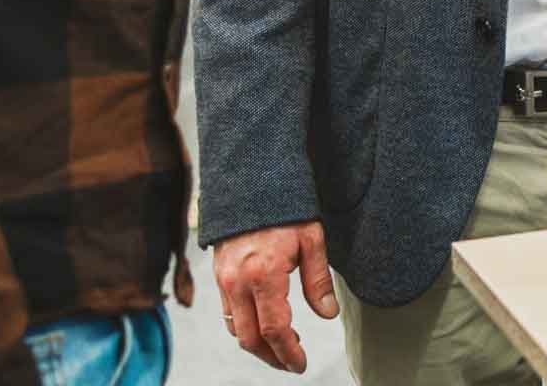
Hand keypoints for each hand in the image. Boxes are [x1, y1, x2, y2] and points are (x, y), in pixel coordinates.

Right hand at [216, 221, 337, 372]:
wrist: (250, 181)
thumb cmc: (286, 208)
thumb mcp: (312, 239)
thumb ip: (318, 281)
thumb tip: (328, 314)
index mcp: (264, 274)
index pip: (274, 330)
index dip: (288, 353)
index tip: (300, 365)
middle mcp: (238, 281)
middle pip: (250, 338)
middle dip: (271, 357)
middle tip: (292, 362)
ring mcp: (224, 279)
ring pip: (236, 328)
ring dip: (257, 344)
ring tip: (283, 344)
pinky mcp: (218, 275)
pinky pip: (228, 312)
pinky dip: (245, 326)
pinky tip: (265, 322)